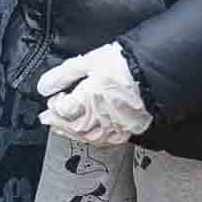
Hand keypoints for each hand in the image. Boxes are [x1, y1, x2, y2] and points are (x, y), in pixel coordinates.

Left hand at [37, 43, 152, 147]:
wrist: (158, 73)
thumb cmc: (126, 64)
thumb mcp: (90, 61)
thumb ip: (63, 74)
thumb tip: (43, 87)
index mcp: (87, 100)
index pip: (62, 110)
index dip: (55, 104)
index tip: (56, 97)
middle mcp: (99, 118)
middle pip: (72, 126)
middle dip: (58, 122)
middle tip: (47, 119)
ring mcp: (114, 127)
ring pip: (87, 137)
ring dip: (71, 133)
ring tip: (62, 128)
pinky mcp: (127, 131)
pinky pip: (105, 140)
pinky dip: (92, 138)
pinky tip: (88, 134)